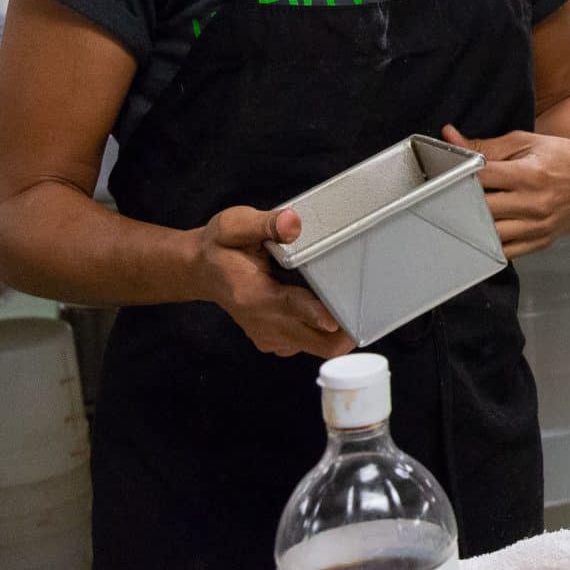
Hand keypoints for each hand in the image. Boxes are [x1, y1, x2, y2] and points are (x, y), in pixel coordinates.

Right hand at [191, 206, 354, 359]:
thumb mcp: (233, 226)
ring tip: (353, 303)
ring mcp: (270, 336)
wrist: (201, 270)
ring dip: (338, 332)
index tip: (334, 319)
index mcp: (253, 295)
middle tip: (368, 309)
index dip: (314, 314)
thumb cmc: (221, 246)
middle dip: (344, 331)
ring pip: (318, 346)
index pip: (290, 307)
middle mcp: (263, 322)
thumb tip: (293, 222)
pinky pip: (309, 344)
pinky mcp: (276, 340)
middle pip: (316, 342)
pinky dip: (324, 332)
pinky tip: (329, 306)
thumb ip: (264, 224)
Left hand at [442, 125, 569, 258]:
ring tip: (466, 213)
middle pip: (481, 209)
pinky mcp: (541, 241)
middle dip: (462, 201)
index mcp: (529, 174)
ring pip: (490, 235)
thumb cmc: (560, 157)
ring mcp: (538, 226)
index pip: (480, 178)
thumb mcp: (524, 142)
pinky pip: (505, 252)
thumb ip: (485, 145)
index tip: (450, 173)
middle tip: (451, 195)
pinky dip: (490, 243)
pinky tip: (484, 231)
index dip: (458, 174)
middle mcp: (534, 204)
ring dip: (473, 225)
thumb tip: (449, 136)